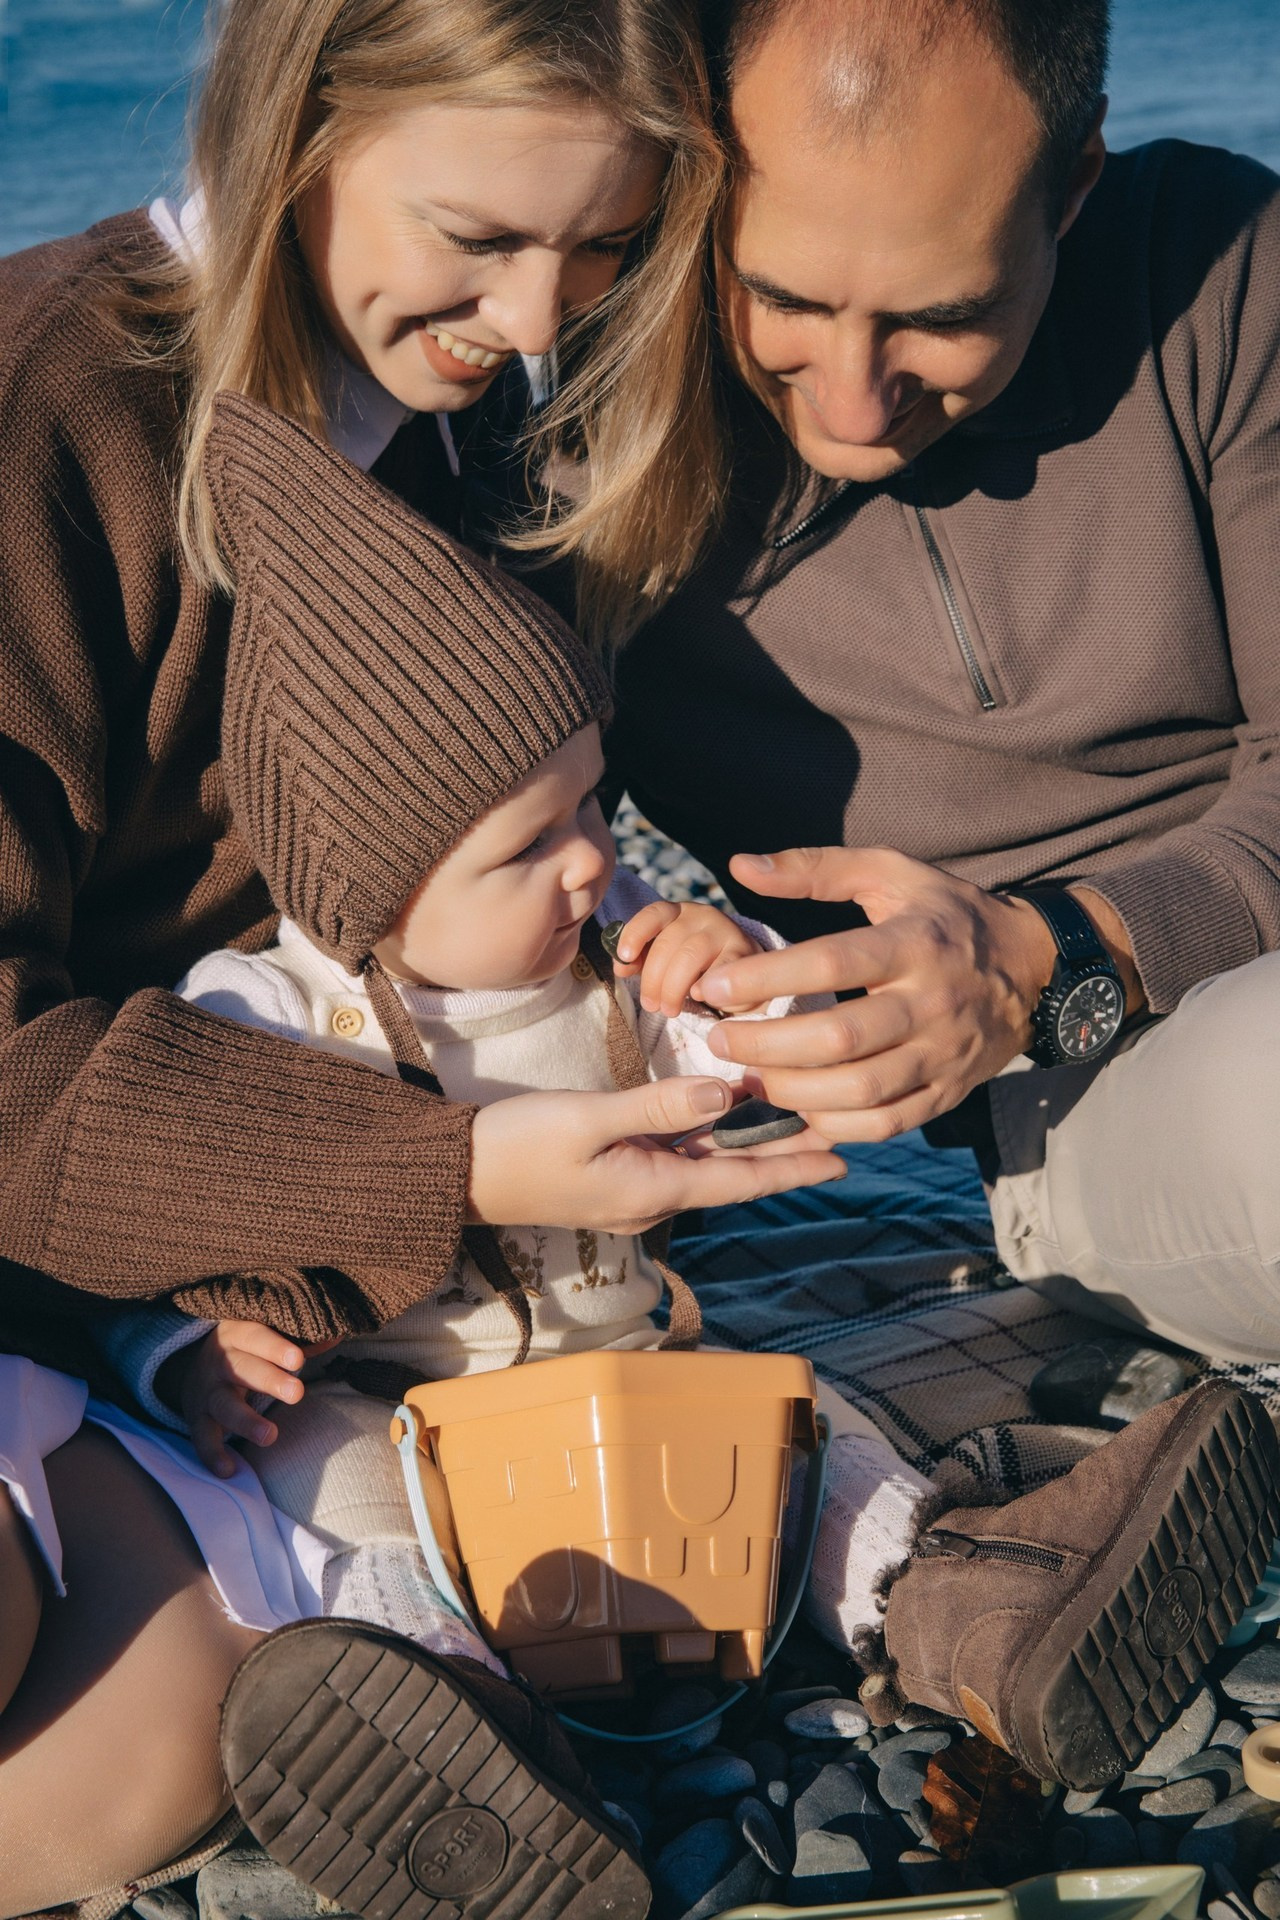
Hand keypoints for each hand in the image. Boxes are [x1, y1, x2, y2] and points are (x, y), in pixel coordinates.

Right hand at [165, 1320, 311, 1476]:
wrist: (193, 1367)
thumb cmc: (246, 1351)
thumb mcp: (265, 1339)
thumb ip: (298, 1341)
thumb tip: (335, 1336)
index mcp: (236, 1334)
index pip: (255, 1336)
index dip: (275, 1347)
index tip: (298, 1360)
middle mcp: (219, 1361)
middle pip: (243, 1369)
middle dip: (269, 1381)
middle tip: (296, 1394)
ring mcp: (206, 1392)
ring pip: (224, 1405)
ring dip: (246, 1421)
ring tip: (270, 1436)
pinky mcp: (197, 1418)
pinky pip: (202, 1437)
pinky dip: (213, 1454)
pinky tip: (229, 1470)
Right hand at [466, 1076, 843, 1232]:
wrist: (456, 1177)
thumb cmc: (517, 1146)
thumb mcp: (588, 1118)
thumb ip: (659, 1106)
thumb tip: (725, 1094)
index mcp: (653, 1190)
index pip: (743, 1180)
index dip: (795, 1168)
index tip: (844, 1159)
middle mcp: (651, 1199)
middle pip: (733, 1175)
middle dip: (786, 1154)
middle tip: (838, 1129)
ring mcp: (631, 1191)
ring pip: (708, 1165)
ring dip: (750, 1144)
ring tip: (797, 1120)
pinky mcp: (612, 1176)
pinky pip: (677, 1158)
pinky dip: (710, 1138)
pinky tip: (726, 1116)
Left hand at [608, 899, 764, 1015]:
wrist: (744, 977)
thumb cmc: (696, 969)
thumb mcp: (665, 962)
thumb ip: (642, 961)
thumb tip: (622, 967)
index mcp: (678, 912)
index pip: (653, 914)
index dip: (635, 934)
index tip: (625, 958)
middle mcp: (702, 915)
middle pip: (668, 942)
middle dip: (653, 978)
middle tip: (651, 1005)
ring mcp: (726, 931)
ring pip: (690, 955)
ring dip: (674, 988)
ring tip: (670, 1009)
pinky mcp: (745, 952)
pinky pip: (721, 969)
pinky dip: (706, 985)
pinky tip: (699, 996)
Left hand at [693, 846, 1063, 1142]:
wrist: (1034, 969)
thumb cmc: (947, 916)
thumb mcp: (892, 875)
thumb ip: (815, 869)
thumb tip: (739, 867)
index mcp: (914, 943)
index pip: (832, 963)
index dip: (766, 977)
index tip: (715, 984)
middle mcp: (931, 1003)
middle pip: (839, 1038)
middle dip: (765, 1045)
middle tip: (718, 1039)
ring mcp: (942, 1054)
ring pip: (859, 1090)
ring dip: (790, 1091)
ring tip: (748, 1075)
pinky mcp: (947, 1093)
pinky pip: (884, 1124)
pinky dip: (834, 1124)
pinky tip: (797, 1105)